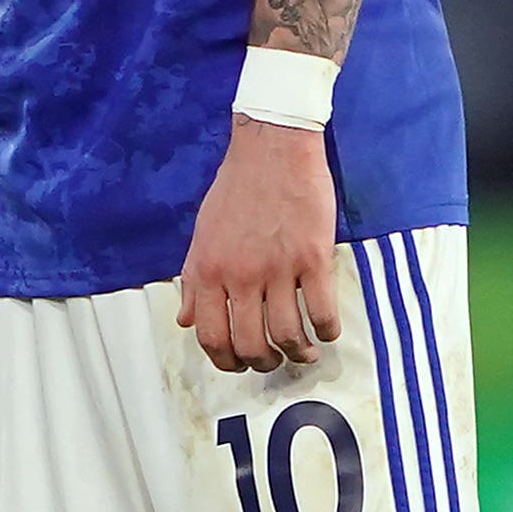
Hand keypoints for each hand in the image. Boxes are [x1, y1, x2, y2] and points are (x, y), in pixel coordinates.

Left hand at [175, 117, 343, 373]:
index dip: (226, 361)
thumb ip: (192, 278)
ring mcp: (277, 268)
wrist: (272, 147)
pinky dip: (327, 331)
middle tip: (274, 360)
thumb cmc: (236, 188)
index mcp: (207, 269)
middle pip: (249, 344)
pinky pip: (322, 312)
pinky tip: (327, 330)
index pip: (210, 336)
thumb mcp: (202, 232)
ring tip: (304, 352)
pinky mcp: (312, 258)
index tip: (240, 364)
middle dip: (263, 362)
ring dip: (298, 353)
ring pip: (287, 335)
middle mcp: (238, 274)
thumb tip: (185, 321)